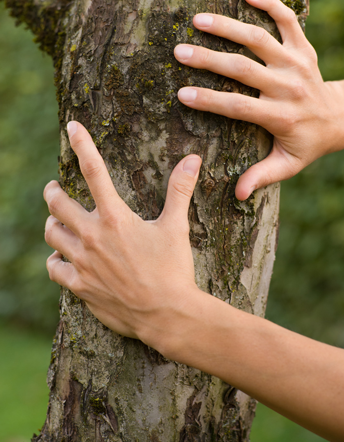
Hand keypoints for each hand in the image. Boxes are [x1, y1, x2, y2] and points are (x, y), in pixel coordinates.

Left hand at [44, 121, 201, 346]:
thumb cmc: (173, 269)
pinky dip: (55, 258)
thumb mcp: (176, 227)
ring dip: (52, 224)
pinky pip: (53, 266)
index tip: (72, 126)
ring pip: (50, 233)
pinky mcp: (78, 286)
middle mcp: (92, 236)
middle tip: (55, 188)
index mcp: (115, 217)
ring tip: (59, 222)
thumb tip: (193, 158)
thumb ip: (180, 190)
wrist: (166, 315)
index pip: (94, 171)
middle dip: (53, 191)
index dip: (83, 144)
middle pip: (56, 203)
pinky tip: (63, 257)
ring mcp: (82, 262)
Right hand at [174, 0, 343, 199]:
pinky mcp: (304, 46)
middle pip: (243, 69)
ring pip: (259, 39)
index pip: (238, 107)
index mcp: (280, 116)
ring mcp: (297, 62)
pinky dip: (269, 3)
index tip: (181, 94)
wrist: (341, 117)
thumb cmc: (308, 143)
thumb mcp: (288, 165)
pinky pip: (288, 19)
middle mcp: (288, 86)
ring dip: (228, 27)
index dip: (209, 101)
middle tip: (179, 51)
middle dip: (208, 60)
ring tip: (198, 19)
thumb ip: (262, 177)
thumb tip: (237, 195)